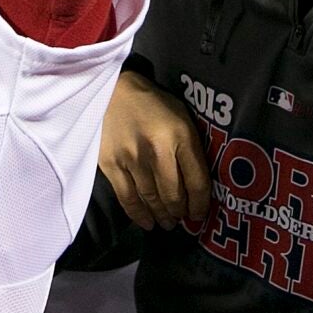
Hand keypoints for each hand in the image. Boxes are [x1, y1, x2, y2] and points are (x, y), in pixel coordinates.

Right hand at [99, 70, 211, 229]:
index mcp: (181, 135)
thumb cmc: (154, 105)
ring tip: (167, 222)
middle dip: (180, 212)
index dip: (201, 204)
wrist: (113, 90)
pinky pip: (127, 198)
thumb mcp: (182, 118)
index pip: (197, 181)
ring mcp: (132, 159)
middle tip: (182, 219)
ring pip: (152, 200)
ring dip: (162, 216)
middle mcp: (157, 150)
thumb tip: (198, 185)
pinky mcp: (111, 164)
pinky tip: (147, 222)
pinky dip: (138, 215)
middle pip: (174, 195)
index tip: (200, 214)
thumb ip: (191, 148)